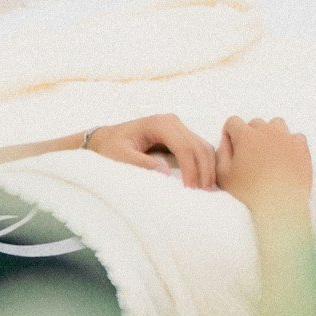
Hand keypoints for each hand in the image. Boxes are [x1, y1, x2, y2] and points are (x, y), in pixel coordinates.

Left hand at [83, 114, 216, 187]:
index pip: (183, 146)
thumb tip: (165, 172)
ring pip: (202, 147)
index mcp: (159, 124)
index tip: (190, 189)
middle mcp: (172, 122)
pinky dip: (205, 164)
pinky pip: (198, 149)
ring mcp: (178, 127)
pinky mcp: (180, 135)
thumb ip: (140, 162)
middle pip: (197, 146)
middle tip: (205, 193)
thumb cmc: (111, 146)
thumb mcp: (119, 155)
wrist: (107, 138)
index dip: (190, 168)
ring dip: (208, 168)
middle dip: (203, 170)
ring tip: (207, 190)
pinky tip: (205, 180)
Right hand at [216, 116, 311, 216]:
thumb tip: (226, 142)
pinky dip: (289, 143)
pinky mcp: (301, 147)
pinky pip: (295, 136)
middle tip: (249, 154)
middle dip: (249, 134)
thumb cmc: (249, 191)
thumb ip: (221, 154)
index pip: (233, 121)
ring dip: (270, 133)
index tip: (232, 147)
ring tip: (268, 151)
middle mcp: (267, 131)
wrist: (280, 203)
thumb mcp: (223, 175)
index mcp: (246, 136)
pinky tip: (285, 156)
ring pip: (276, 124)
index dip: (229, 133)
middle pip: (255, 123)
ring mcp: (286, 138)